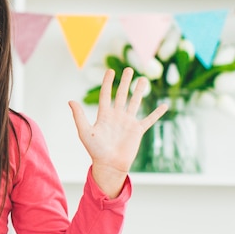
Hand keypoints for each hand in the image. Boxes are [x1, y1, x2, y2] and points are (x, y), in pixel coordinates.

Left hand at [68, 67, 167, 197]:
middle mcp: (116, 116)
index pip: (106, 94)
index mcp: (104, 115)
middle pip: (121, 95)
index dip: (108, 82)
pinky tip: (164, 105)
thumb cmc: (95, 150)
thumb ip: (79, 116)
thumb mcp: (85, 131)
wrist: (109, 165)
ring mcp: (128, 122)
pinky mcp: (137, 130)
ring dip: (139, 91)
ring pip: (135, 103)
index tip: (110, 70)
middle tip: (129, 69)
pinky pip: (149, 120)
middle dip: (125, 82)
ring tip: (143, 79)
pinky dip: (157, 113)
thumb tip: (70, 101)